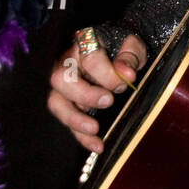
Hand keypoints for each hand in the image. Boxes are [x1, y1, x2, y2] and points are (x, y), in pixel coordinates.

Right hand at [47, 33, 145, 152]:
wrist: (118, 51)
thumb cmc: (123, 48)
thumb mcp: (132, 46)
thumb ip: (130, 56)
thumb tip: (127, 74)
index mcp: (84, 43)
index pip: (90, 59)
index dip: (108, 73)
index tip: (129, 80)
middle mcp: (66, 62)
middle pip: (61, 79)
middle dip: (84, 93)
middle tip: (108, 101)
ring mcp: (63, 85)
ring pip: (56, 102)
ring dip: (74, 119)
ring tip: (95, 130)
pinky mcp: (66, 103)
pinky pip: (66, 120)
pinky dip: (81, 136)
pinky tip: (98, 146)